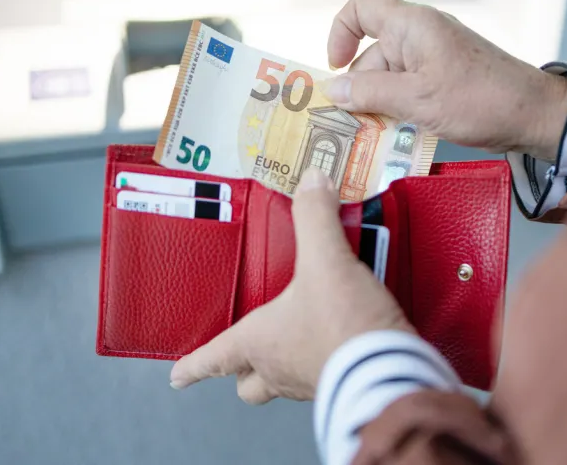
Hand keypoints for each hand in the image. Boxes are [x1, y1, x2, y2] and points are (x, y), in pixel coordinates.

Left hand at [169, 168, 413, 402]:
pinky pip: (318, 377)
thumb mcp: (326, 261)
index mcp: (259, 341)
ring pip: (282, 383)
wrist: (390, 370)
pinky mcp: (341, 385)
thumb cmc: (344, 324)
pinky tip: (336, 338)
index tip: (176, 376)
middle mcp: (279, 369)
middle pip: (247, 383)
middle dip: (241, 370)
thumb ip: (316, 217)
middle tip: (243, 356)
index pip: (213, 359)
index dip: (192, 366)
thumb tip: (312, 181)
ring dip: (282, 363)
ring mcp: (309, 383)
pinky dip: (319, 360)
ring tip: (295, 334)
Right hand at [320, 0, 566, 160]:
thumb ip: (370, 93)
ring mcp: (433, 59)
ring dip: (379, 106)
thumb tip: (332, 90)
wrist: (534, 115)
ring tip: (374, 137)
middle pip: (371, 54)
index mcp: (412, 26)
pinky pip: (408, 90)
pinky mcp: (443, 81)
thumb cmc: (480, 99)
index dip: (340, 32)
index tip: (335, 67)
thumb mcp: (417, 99)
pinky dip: (398, 110)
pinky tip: (397, 136)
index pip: (362, 8)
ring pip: (389, 78)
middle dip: (360, 88)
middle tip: (351, 124)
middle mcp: (420, 37)